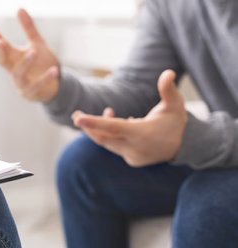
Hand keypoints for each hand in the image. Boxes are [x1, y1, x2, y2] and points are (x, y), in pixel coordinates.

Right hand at [0, 9, 59, 101]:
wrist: (55, 85)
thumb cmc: (42, 63)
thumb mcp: (37, 44)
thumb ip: (28, 28)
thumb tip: (19, 8)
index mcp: (13, 59)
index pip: (1, 48)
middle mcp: (14, 71)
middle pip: (3, 62)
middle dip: (1, 53)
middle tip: (0, 42)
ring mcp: (21, 84)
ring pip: (19, 74)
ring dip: (25, 62)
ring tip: (34, 50)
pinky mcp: (32, 93)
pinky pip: (38, 86)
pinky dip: (45, 78)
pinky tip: (54, 70)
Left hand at [72, 70, 186, 166]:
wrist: (185, 146)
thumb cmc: (177, 121)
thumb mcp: (175, 104)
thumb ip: (168, 89)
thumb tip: (168, 72)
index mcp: (142, 133)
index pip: (113, 127)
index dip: (94, 122)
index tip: (77, 118)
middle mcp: (135, 148)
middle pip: (103, 137)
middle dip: (88, 126)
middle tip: (76, 115)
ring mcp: (132, 156)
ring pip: (107, 142)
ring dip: (100, 128)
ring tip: (107, 110)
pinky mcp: (132, 160)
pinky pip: (114, 147)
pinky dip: (110, 135)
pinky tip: (117, 122)